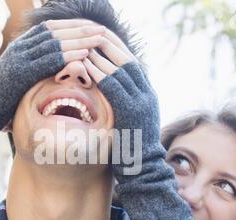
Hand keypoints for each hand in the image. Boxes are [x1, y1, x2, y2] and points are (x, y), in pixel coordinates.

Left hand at [82, 32, 160, 153]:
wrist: (144, 168)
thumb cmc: (132, 147)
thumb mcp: (131, 121)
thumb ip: (124, 104)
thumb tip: (110, 93)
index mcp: (147, 95)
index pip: (133, 64)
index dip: (117, 48)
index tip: (102, 37)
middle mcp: (148, 95)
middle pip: (129, 61)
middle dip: (111, 45)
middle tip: (94, 33)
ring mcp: (142, 102)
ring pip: (122, 71)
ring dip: (103, 56)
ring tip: (87, 44)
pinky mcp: (133, 112)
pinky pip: (115, 87)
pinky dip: (101, 74)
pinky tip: (89, 65)